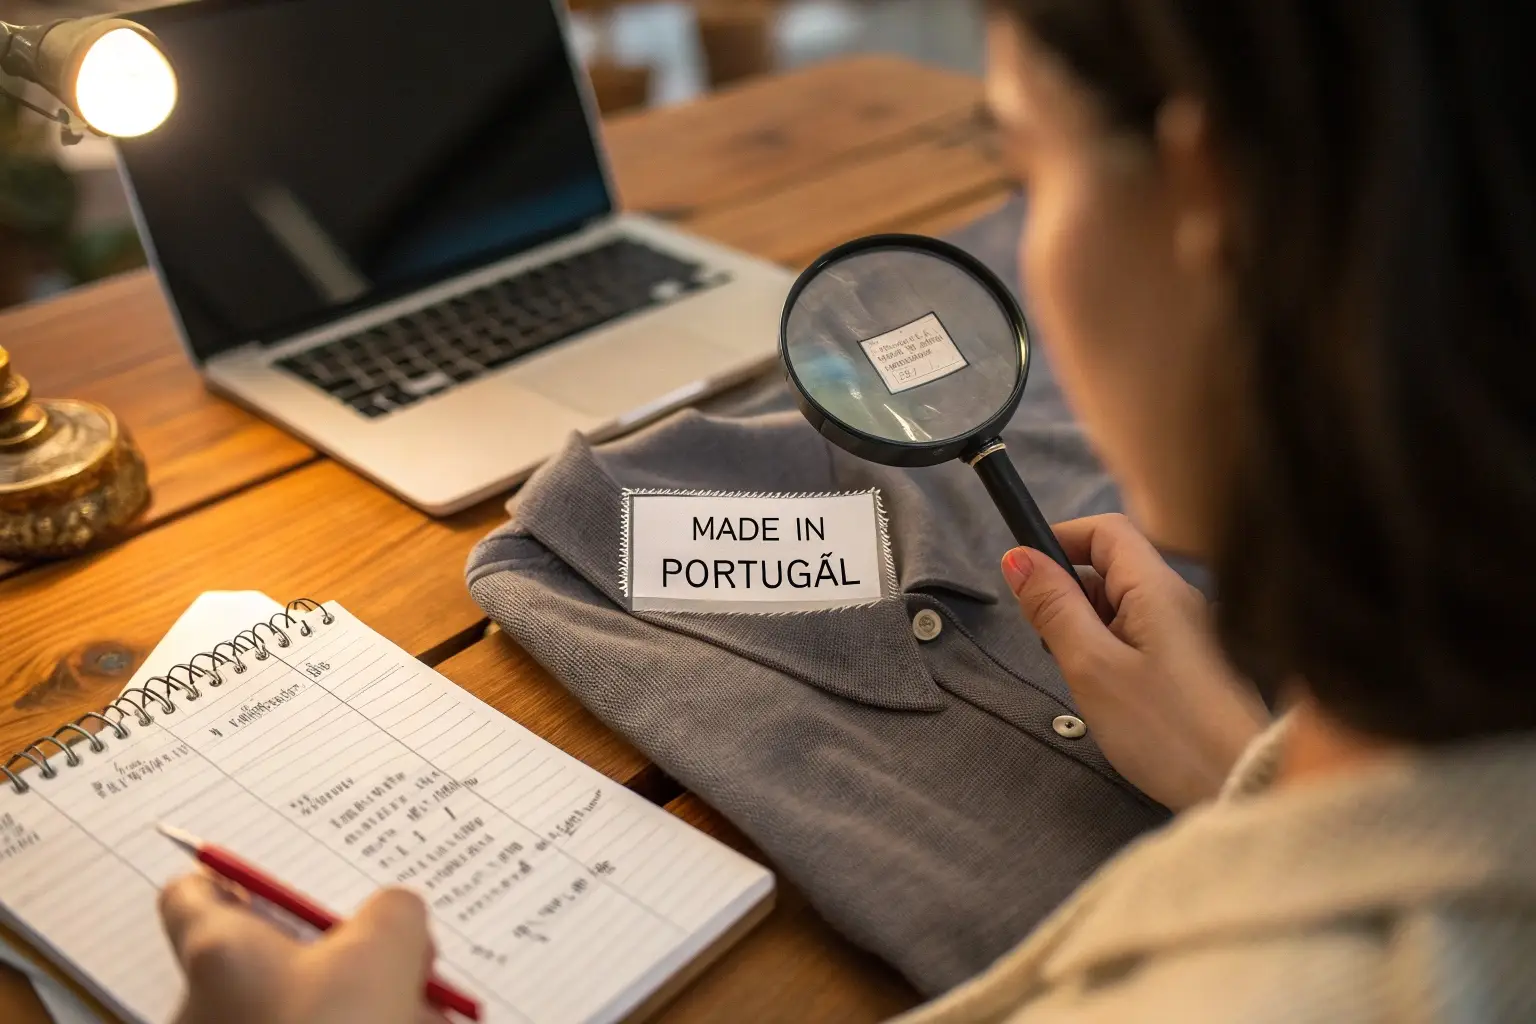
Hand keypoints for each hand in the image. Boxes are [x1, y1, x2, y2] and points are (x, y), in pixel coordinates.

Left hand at [159, 871, 446, 1023]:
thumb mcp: (388, 949)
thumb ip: (392, 912)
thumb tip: (394, 916)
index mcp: (218, 955)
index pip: (192, 895)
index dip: (233, 877)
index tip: (276, 878)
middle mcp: (204, 1009)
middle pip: (266, 957)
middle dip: (337, 954)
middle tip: (396, 955)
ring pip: (295, 1009)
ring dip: (355, 1003)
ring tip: (420, 1011)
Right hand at [1002, 514, 1269, 810]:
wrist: (1243, 786)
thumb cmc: (1166, 730)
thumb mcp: (1092, 667)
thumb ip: (1054, 608)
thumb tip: (1018, 558)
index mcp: (1157, 587)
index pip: (1105, 530)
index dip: (1059, 539)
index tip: (1024, 574)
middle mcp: (1177, 599)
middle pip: (1111, 566)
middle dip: (1068, 591)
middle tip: (1049, 641)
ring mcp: (1189, 632)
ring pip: (1122, 604)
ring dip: (1087, 625)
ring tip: (1080, 674)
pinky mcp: (1192, 664)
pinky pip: (1140, 635)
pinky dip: (1110, 650)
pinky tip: (1107, 691)